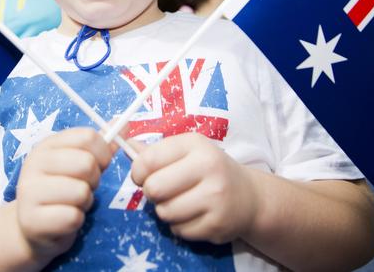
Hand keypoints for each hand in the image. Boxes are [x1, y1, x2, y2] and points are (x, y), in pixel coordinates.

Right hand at [15, 127, 115, 261]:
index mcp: (46, 145)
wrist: (33, 227)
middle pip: (86, 163)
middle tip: (82, 186)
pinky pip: (72, 217)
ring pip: (81, 192)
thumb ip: (100, 145)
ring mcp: (29, 191)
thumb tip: (124, 123)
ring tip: (71, 203)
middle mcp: (34, 163)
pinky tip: (63, 219)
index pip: (87, 137)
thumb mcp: (77, 163)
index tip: (99, 165)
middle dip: (93, 180)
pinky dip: (75, 221)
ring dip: (84, 202)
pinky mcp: (31, 220)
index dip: (102, 153)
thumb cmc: (61, 190)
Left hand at [131, 132, 260, 243]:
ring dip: (165, 210)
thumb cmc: (208, 169)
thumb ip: (154, 151)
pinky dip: (180, 225)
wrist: (249, 196)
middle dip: (151, 193)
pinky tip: (193, 215)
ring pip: (164, 212)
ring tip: (179, 202)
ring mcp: (215, 197)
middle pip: (153, 189)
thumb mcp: (185, 151)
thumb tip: (124, 145)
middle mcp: (208, 167)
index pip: (148, 160)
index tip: (143, 175)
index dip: (137, 172)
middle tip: (162, 191)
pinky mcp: (217, 224)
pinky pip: (179, 230)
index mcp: (194, 144)